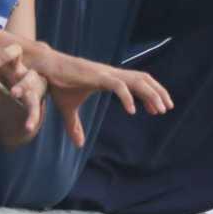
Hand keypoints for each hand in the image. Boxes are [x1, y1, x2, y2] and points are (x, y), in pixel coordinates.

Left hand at [0, 44, 48, 140]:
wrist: (26, 100)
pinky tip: (29, 127)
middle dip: (5, 55)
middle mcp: (17, 67)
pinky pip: (35, 106)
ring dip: (22, 85)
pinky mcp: (35, 97)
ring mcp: (29, 81)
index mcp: (1, 61)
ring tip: (14, 93)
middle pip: (15, 51)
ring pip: (29, 78)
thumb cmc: (6, 86)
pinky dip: (32, 117)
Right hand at [19, 47, 172, 147]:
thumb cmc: (58, 85)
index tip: (157, 109)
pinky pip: (117, 86)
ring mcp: (105, 74)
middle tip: (167, 108)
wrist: (45, 69)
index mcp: (108, 78)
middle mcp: (111, 74)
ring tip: (159, 109)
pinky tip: (132, 111)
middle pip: (143, 78)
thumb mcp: (68, 109)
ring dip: (150, 94)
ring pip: (136, 81)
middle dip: (157, 92)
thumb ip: (75, 126)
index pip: (136, 82)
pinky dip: (127, 97)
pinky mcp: (97, 77)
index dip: (149, 93)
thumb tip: (78, 144)